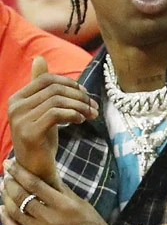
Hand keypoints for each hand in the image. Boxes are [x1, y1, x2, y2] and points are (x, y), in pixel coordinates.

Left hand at [0, 160, 129, 224]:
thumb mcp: (83, 206)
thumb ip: (64, 193)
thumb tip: (49, 177)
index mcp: (66, 205)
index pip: (36, 185)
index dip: (20, 173)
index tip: (10, 164)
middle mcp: (52, 219)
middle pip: (22, 197)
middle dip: (10, 184)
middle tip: (4, 175)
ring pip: (16, 213)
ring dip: (6, 199)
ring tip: (3, 189)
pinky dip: (6, 219)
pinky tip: (2, 210)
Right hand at [7, 56, 97, 187]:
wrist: (36, 167)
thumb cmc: (42, 136)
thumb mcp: (43, 109)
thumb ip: (42, 86)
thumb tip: (39, 58)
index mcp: (17, 98)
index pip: (47, 80)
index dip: (70, 84)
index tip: (85, 94)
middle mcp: (15, 106)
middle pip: (55, 89)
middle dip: (79, 96)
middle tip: (93, 106)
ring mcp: (20, 119)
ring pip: (58, 101)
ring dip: (80, 106)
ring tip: (90, 114)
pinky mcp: (29, 132)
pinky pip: (57, 114)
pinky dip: (74, 114)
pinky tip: (81, 120)